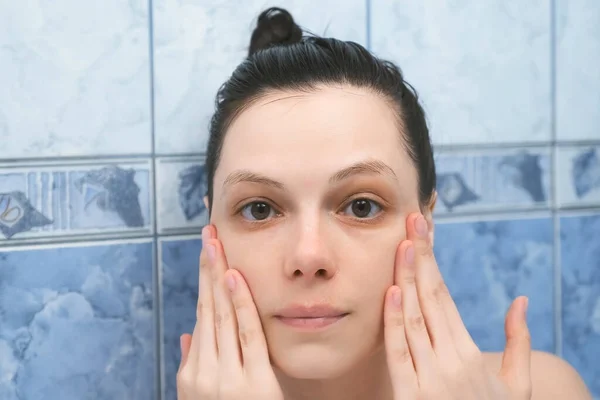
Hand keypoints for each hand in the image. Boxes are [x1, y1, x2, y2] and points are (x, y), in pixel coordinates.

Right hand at [177, 225, 283, 399]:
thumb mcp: (201, 398)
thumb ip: (193, 364)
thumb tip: (185, 334)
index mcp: (192, 372)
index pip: (200, 314)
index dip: (204, 280)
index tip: (207, 251)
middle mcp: (204, 370)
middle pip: (207, 308)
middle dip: (207, 268)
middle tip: (208, 235)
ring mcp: (226, 376)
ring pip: (222, 316)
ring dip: (219, 276)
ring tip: (216, 244)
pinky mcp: (253, 382)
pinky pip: (247, 335)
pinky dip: (240, 305)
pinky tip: (233, 278)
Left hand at [384, 213, 531, 398]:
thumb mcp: (517, 386)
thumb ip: (519, 343)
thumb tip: (521, 301)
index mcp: (471, 355)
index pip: (444, 297)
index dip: (431, 262)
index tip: (422, 232)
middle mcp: (449, 362)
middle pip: (428, 299)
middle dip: (417, 257)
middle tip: (411, 222)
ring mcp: (428, 379)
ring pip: (412, 320)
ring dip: (404, 280)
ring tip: (400, 245)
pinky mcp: (408, 396)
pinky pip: (398, 353)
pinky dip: (392, 322)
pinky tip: (390, 293)